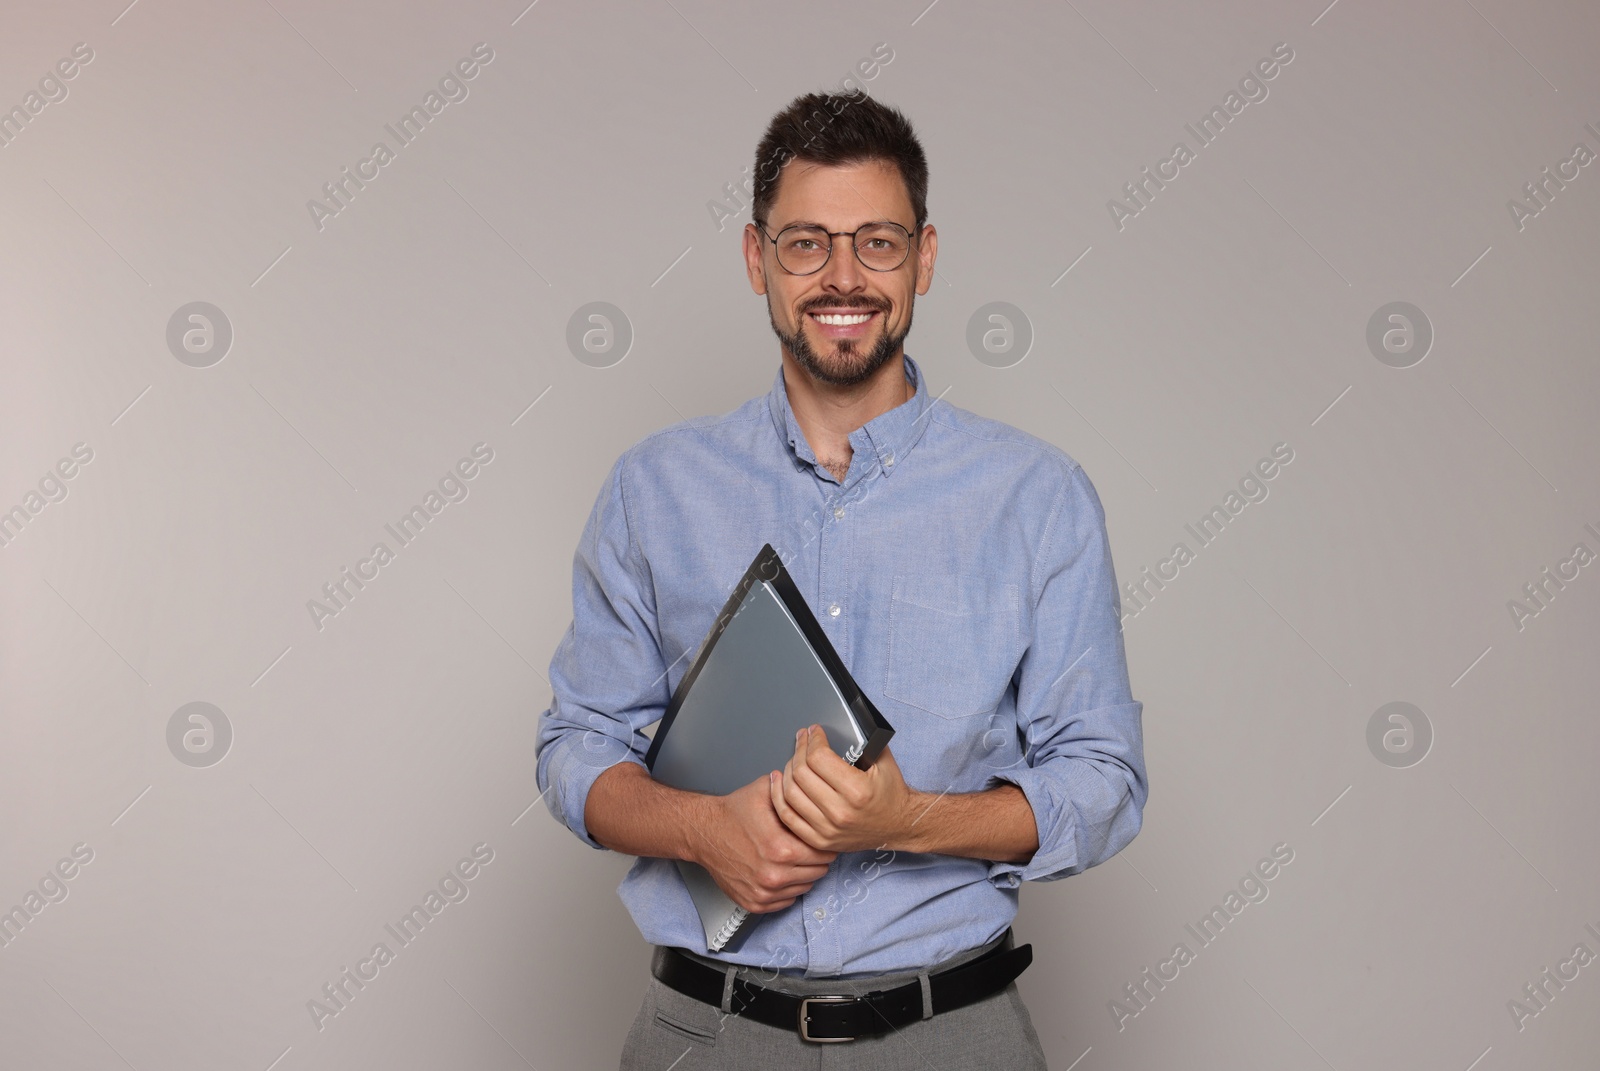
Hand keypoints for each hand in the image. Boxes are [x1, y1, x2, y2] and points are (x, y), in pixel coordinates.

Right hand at [695, 772, 836, 913]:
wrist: (704, 833)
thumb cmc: (733, 813)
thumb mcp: (764, 791)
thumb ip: (793, 789)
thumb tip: (813, 787)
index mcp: (781, 848)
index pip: (824, 852)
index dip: (823, 841)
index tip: (817, 836)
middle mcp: (774, 875)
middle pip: (818, 871)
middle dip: (815, 858)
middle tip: (804, 846)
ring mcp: (764, 892)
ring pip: (805, 887)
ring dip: (802, 874)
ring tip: (790, 857)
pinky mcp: (754, 903)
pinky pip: (787, 902)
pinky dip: (787, 889)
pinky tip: (779, 871)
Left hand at [771, 724, 915, 853]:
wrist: (899, 826)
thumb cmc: (891, 793)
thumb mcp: (883, 761)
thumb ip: (862, 742)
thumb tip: (840, 722)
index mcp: (857, 790)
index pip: (818, 758)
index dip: (812, 740)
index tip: (814, 732)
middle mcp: (840, 812)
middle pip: (801, 773)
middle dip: (799, 750)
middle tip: (802, 740)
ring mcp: (827, 829)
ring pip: (790, 793)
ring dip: (786, 770)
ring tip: (792, 758)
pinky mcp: (819, 840)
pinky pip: (788, 817)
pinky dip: (778, 796)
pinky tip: (778, 781)